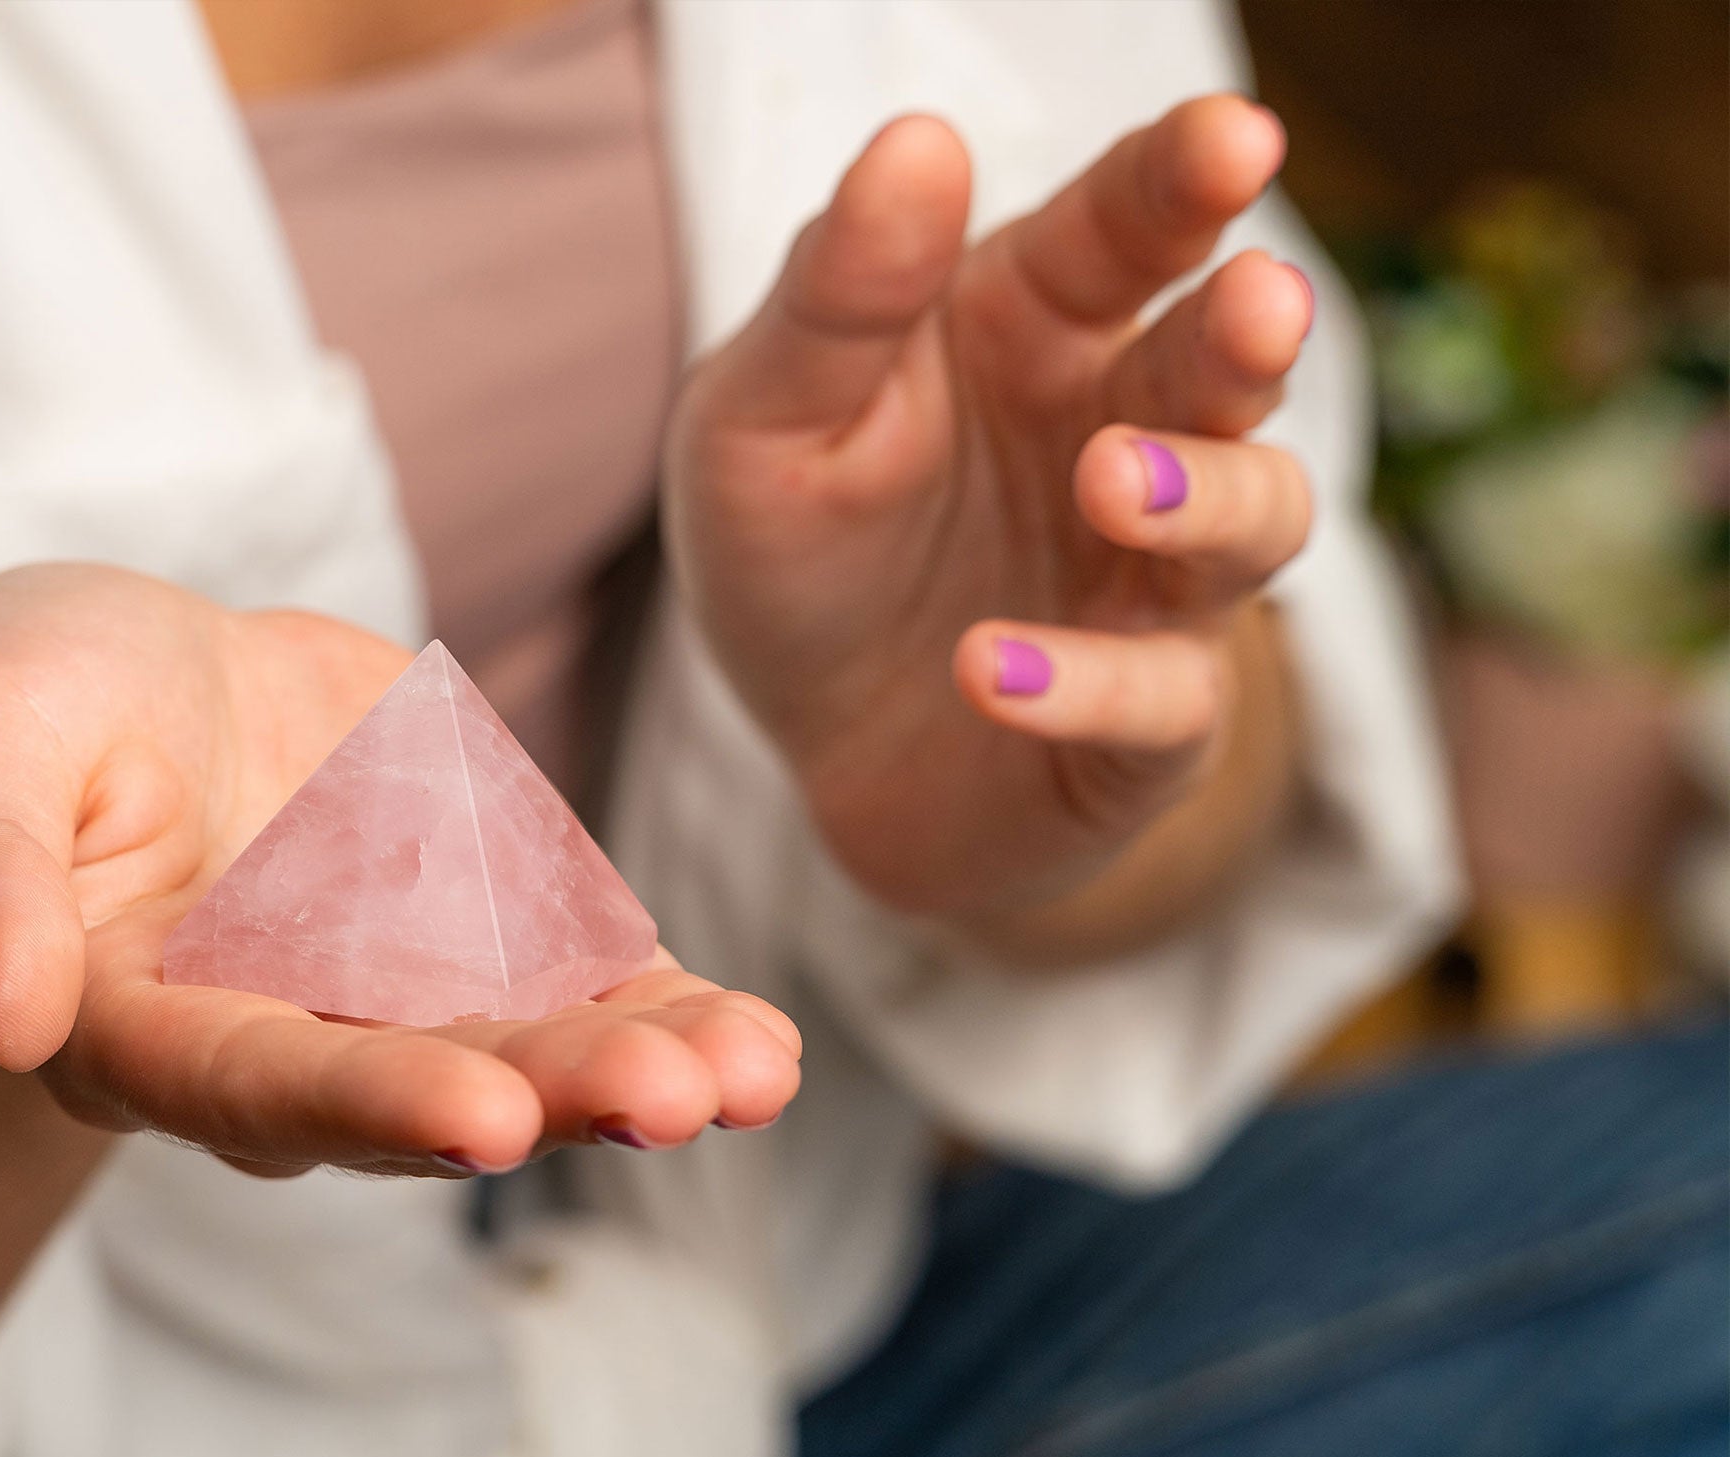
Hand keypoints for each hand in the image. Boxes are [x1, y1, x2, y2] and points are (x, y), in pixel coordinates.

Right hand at [0, 565, 800, 1175]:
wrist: (145, 688)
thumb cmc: (39, 710)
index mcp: (142, 1024)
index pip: (251, 1078)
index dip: (362, 1099)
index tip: (479, 1119)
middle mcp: (286, 1045)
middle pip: (416, 1093)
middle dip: (544, 1098)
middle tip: (667, 1102)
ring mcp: (398, 1001)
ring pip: (525, 1057)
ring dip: (639, 1074)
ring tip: (751, 1075)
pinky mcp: (486, 943)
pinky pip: (589, 990)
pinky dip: (672, 1016)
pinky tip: (761, 1047)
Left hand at [668, 95, 1313, 917]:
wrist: (812, 753)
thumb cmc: (800, 552)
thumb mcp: (763, 418)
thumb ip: (837, 296)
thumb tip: (919, 139)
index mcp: (1036, 326)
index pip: (1127, 228)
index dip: (1184, 179)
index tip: (1234, 137)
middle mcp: (1123, 433)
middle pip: (1221, 367)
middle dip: (1247, 333)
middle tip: (1258, 303)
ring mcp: (1153, 583)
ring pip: (1252, 525)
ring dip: (1202, 499)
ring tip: (1109, 481)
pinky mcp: (1147, 727)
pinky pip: (1159, 705)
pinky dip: (1088, 688)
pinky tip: (988, 670)